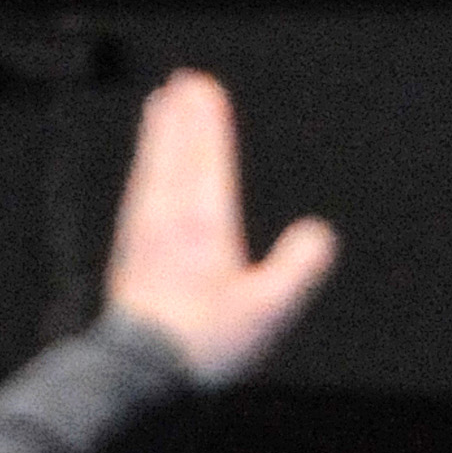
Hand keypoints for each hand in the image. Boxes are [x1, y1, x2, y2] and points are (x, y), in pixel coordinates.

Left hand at [104, 70, 338, 384]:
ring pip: (151, 168)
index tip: (205, 86)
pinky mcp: (130, 254)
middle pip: (175, 154)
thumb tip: (321, 233)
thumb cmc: (205, 345)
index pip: (207, 159)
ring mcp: (145, 235)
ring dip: (157, 133)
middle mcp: (170, 220)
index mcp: (206, 227)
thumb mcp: (267, 313)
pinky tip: (144, 168)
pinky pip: (138, 194)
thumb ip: (297, 269)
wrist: (141, 374)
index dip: (208, 121)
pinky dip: (144, 168)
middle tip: (184, 79)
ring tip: (159, 104)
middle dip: (181, 116)